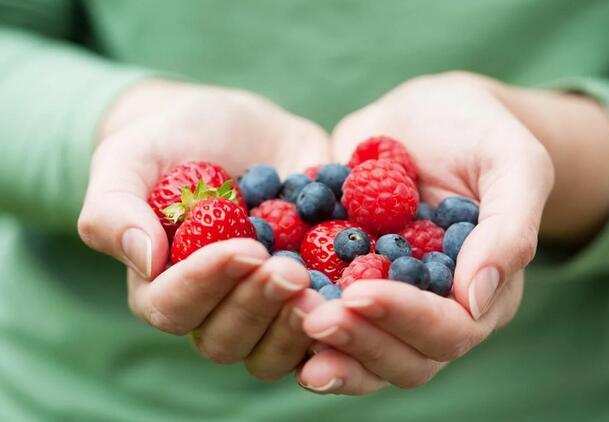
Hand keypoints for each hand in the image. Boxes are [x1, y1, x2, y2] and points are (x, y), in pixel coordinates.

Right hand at [78, 79, 328, 380]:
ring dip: (298, 325)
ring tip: (321, 283)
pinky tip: (364, 283)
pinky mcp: (309, 287)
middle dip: (259, 305)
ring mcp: (265, 302)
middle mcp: (215, 306)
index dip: (207, 285)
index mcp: (163, 284)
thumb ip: (115, 208)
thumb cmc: (171, 140)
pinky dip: (343, 310)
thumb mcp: (130, 157)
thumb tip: (145, 259)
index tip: (243, 248)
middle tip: (289, 268)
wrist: (233, 125)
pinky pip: (326, 319)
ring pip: (277, 347)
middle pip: (229, 339)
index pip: (174, 308)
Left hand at [297, 72, 560, 393]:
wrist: (424, 116)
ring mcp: (387, 299)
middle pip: (403, 358)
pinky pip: (324, 315)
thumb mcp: (513, 164)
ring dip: (326, 347)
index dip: (407, 319)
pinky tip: (266, 306)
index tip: (361, 293)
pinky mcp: (345, 281)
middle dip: (359, 342)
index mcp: (482, 292)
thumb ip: (509, 229)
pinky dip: (295, 321)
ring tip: (287, 319)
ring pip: (361, 352)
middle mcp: (434, 309)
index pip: (451, 330)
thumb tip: (478, 300)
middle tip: (313, 318)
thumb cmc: (479, 133)